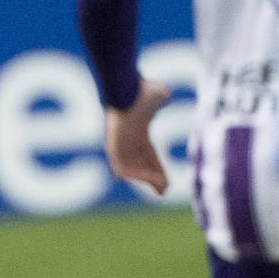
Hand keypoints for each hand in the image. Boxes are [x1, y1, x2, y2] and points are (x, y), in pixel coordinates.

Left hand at [104, 78, 171, 194]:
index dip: (157, 167)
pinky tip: (151, 178)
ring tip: (161, 187)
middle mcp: (127, 140)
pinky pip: (121, 168)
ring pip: (130, 169)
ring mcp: (118, 144)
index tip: (167, 181)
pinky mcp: (112, 146)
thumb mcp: (158, 95)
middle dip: (152, 178)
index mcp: (138, 131)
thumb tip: (166, 98)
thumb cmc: (142, 89)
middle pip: (139, 165)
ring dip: (146, 179)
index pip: (148, 155)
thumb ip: (163, 100)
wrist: (127, 86)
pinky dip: (136, 175)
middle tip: (164, 190)